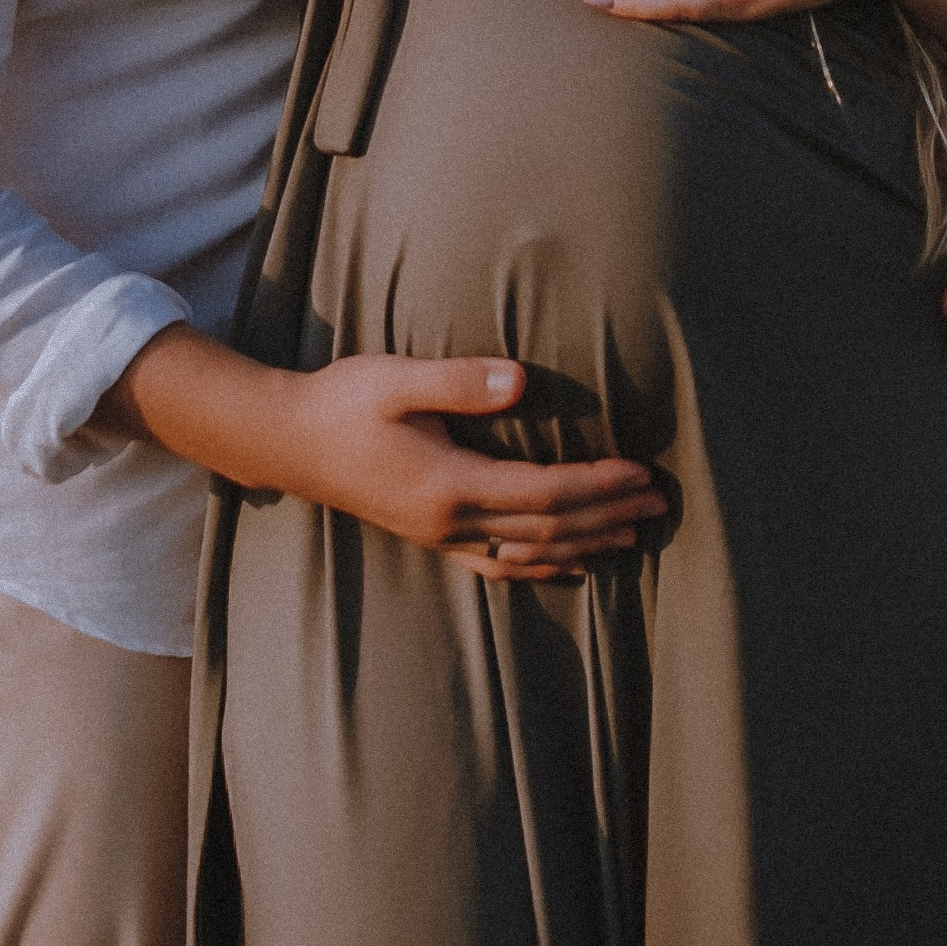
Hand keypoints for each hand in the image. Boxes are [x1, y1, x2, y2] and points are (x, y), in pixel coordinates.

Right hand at [283, 355, 669, 581]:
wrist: (287, 441)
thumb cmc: (342, 402)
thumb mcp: (395, 379)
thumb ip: (458, 381)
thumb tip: (519, 381)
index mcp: (450, 485)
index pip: (545, 494)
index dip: (598, 486)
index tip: (642, 473)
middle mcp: (451, 521)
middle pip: (548, 530)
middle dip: (608, 517)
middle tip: (659, 504)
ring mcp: (439, 535)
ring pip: (529, 553)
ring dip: (586, 544)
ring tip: (632, 535)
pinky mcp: (429, 534)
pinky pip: (497, 563)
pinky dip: (540, 566)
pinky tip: (566, 565)